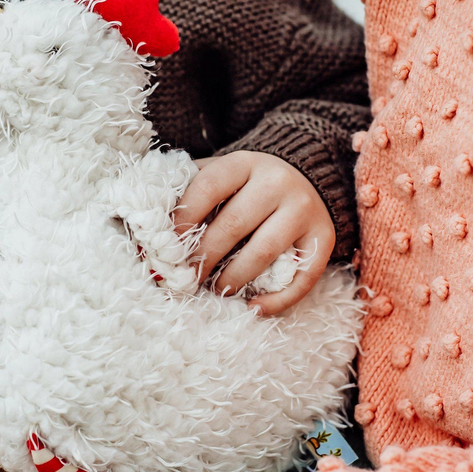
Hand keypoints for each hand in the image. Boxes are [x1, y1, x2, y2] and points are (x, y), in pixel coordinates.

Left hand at [173, 151, 334, 314]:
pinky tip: (254, 308)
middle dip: (205, 256)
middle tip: (187, 278)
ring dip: (234, 278)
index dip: (185, 218)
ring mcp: (305, 210)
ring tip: (216, 290)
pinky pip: (302, 276)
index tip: (169, 245)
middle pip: (234, 224)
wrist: (308, 174)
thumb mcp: (223, 175)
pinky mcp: (324, 238)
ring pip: (265, 251)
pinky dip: (278, 299)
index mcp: (245, 163)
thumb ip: (191, 194)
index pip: (209, 186)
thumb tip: (149, 235)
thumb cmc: (248, 184)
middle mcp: (278, 182)